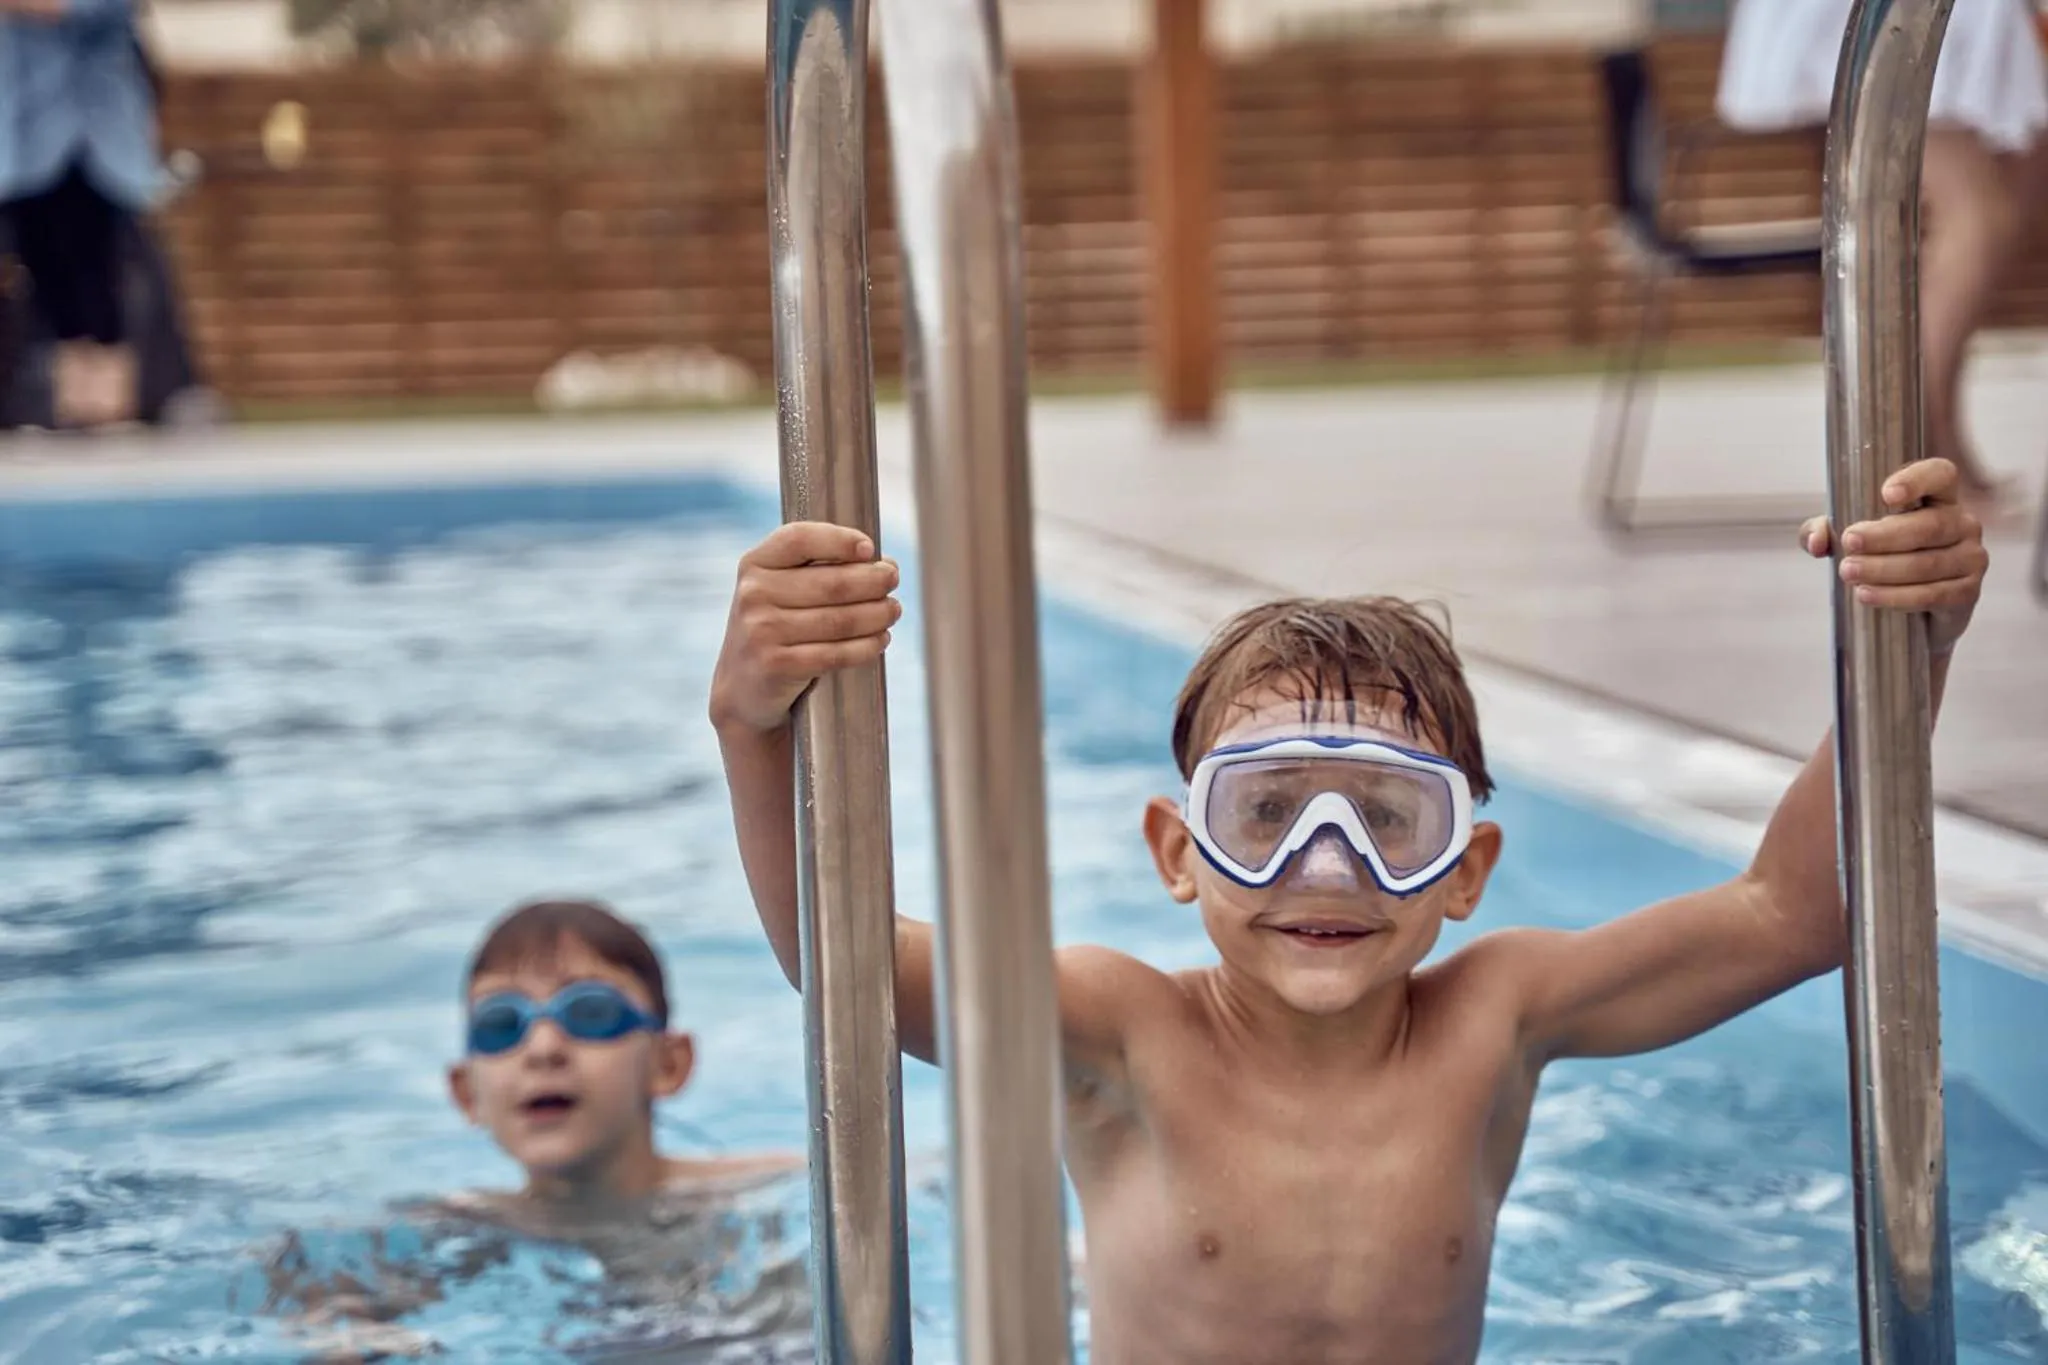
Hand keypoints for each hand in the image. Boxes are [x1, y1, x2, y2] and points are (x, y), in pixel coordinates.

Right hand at [709, 522, 901, 733]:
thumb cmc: (775, 627)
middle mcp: (754, 594)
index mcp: (755, 564)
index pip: (800, 539)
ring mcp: (762, 631)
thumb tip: (884, 564)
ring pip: (840, 620)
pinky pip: (836, 653)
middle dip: (873, 581)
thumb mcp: (779, 588)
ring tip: (892, 611)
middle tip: (892, 581)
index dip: (840, 540)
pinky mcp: (777, 665)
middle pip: (832, 582)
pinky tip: (880, 640)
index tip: (870, 549)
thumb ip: (822, 568)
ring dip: (877, 615)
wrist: (744, 686)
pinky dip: (866, 646)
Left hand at [1800, 457, 1986, 655]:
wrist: (1911, 611)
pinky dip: (1897, 596)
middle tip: (1848, 543)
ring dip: (1884, 569)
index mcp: (1938, 497)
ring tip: (1849, 573)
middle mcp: (1962, 522)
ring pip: (1928, 563)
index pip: (1941, 475)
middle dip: (1884, 536)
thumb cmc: (1879, 556)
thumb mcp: (1848, 538)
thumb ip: (1823, 530)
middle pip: (1928, 525)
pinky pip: (1934, 594)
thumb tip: (1816, 540)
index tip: (1886, 495)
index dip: (1917, 480)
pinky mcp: (1968, 592)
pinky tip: (1868, 595)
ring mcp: (1971, 557)